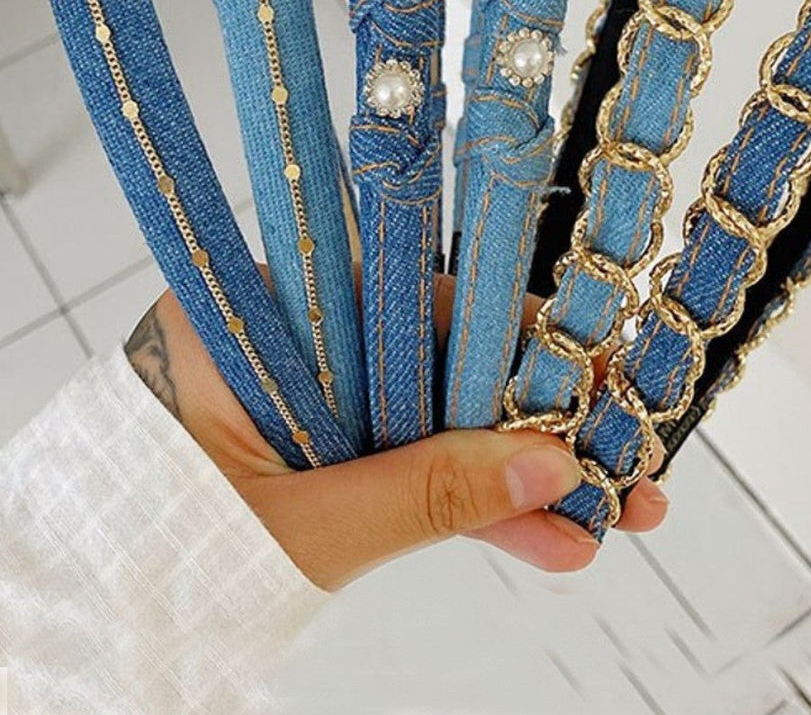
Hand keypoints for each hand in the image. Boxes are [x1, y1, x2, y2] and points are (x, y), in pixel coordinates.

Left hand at [125, 275, 666, 591]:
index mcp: (259, 308)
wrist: (81, 627)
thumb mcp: (301, 527)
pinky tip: (544, 536)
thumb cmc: (151, 560)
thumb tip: (552, 464)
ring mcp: (310, 390)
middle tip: (624, 453)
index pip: (412, 289)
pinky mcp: (324, 444)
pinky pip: (412, 457)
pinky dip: (471, 499)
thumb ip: (426, 496)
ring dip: (522, 470)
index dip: (513, 328)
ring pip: (438, 412)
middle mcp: (291, 331)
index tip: (591, 362)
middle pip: (441, 352)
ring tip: (611, 514)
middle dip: (538, 413)